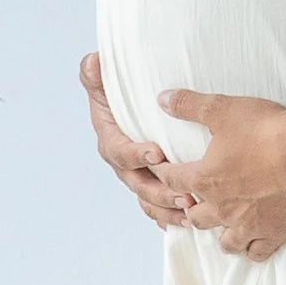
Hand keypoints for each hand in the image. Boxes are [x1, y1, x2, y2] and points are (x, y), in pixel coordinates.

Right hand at [81, 55, 189, 229]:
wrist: (143, 110)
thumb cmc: (126, 98)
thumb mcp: (111, 86)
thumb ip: (99, 76)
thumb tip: (93, 61)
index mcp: (112, 141)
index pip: (120, 152)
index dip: (136, 154)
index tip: (157, 153)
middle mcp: (124, 165)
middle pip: (138, 184)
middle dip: (160, 191)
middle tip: (184, 194)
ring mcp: (139, 178)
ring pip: (150, 200)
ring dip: (169, 209)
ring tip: (192, 212)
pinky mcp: (155, 186)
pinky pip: (159, 208)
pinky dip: (172, 216)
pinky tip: (189, 223)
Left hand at [154, 91, 285, 262]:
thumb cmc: (269, 130)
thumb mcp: (225, 109)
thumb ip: (191, 105)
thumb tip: (162, 98)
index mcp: (205, 180)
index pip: (171, 181)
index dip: (164, 174)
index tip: (163, 170)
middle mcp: (222, 208)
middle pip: (194, 217)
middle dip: (191, 208)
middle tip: (196, 200)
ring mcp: (249, 224)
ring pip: (225, 241)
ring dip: (220, 232)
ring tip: (224, 223)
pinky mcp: (276, 231)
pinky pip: (257, 251)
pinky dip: (252, 248)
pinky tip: (253, 240)